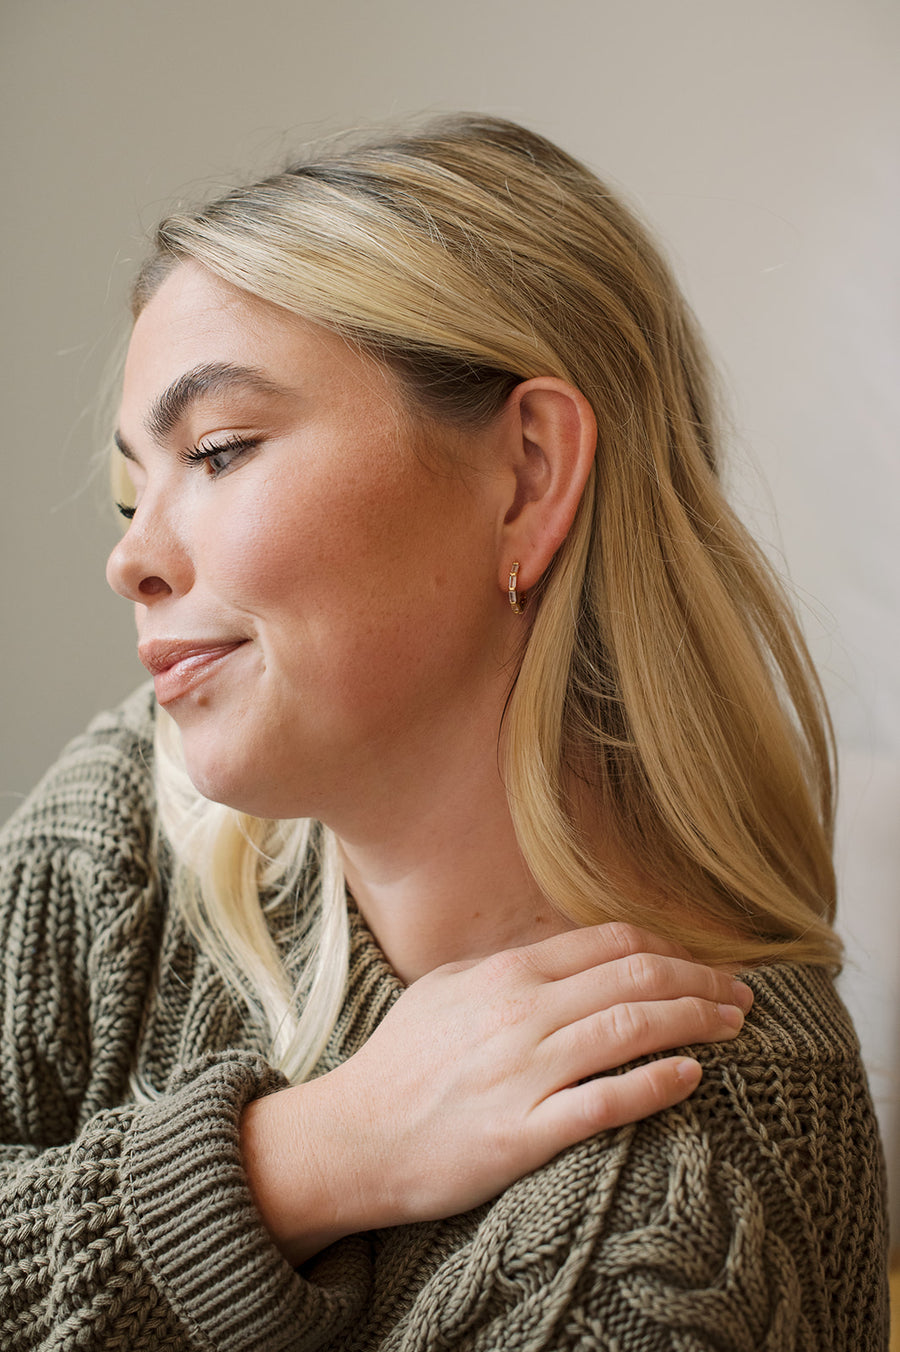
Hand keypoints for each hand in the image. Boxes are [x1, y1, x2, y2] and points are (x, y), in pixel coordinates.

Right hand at [241, 922, 751, 1262]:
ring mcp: (524, 1072)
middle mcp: (521, 1013)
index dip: (670, 949)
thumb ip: (507, 968)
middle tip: (740, 995)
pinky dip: (656, 1085)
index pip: (609, 943)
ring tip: (733, 1027)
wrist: (353, 1136)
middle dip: (701, 982)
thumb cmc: (401, 1062)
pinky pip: (606, 1102)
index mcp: (506, 974)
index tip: (700, 964)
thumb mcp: (446, 990)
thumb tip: (564, 957)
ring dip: (696, 1023)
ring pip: (632, 1030)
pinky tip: (691, 1077)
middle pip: (635, 979)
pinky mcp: (523, 1133)